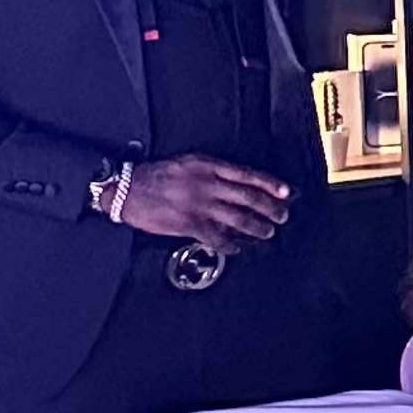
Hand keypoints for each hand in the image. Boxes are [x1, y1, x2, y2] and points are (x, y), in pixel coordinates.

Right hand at [117, 154, 287, 249]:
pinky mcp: (189, 224)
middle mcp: (207, 184)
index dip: (270, 184)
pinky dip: (231, 245)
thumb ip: (213, 173)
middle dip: (271, 208)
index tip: (286, 192)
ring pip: (238, 219)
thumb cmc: (156, 176)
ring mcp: (199, 205)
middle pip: (249, 197)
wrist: (126, 189)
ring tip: (267, 232)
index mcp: (207, 166)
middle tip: (281, 216)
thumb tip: (240, 185)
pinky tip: (237, 248)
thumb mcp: (187, 164)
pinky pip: (218, 238)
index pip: (247, 175)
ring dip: (257, 228)